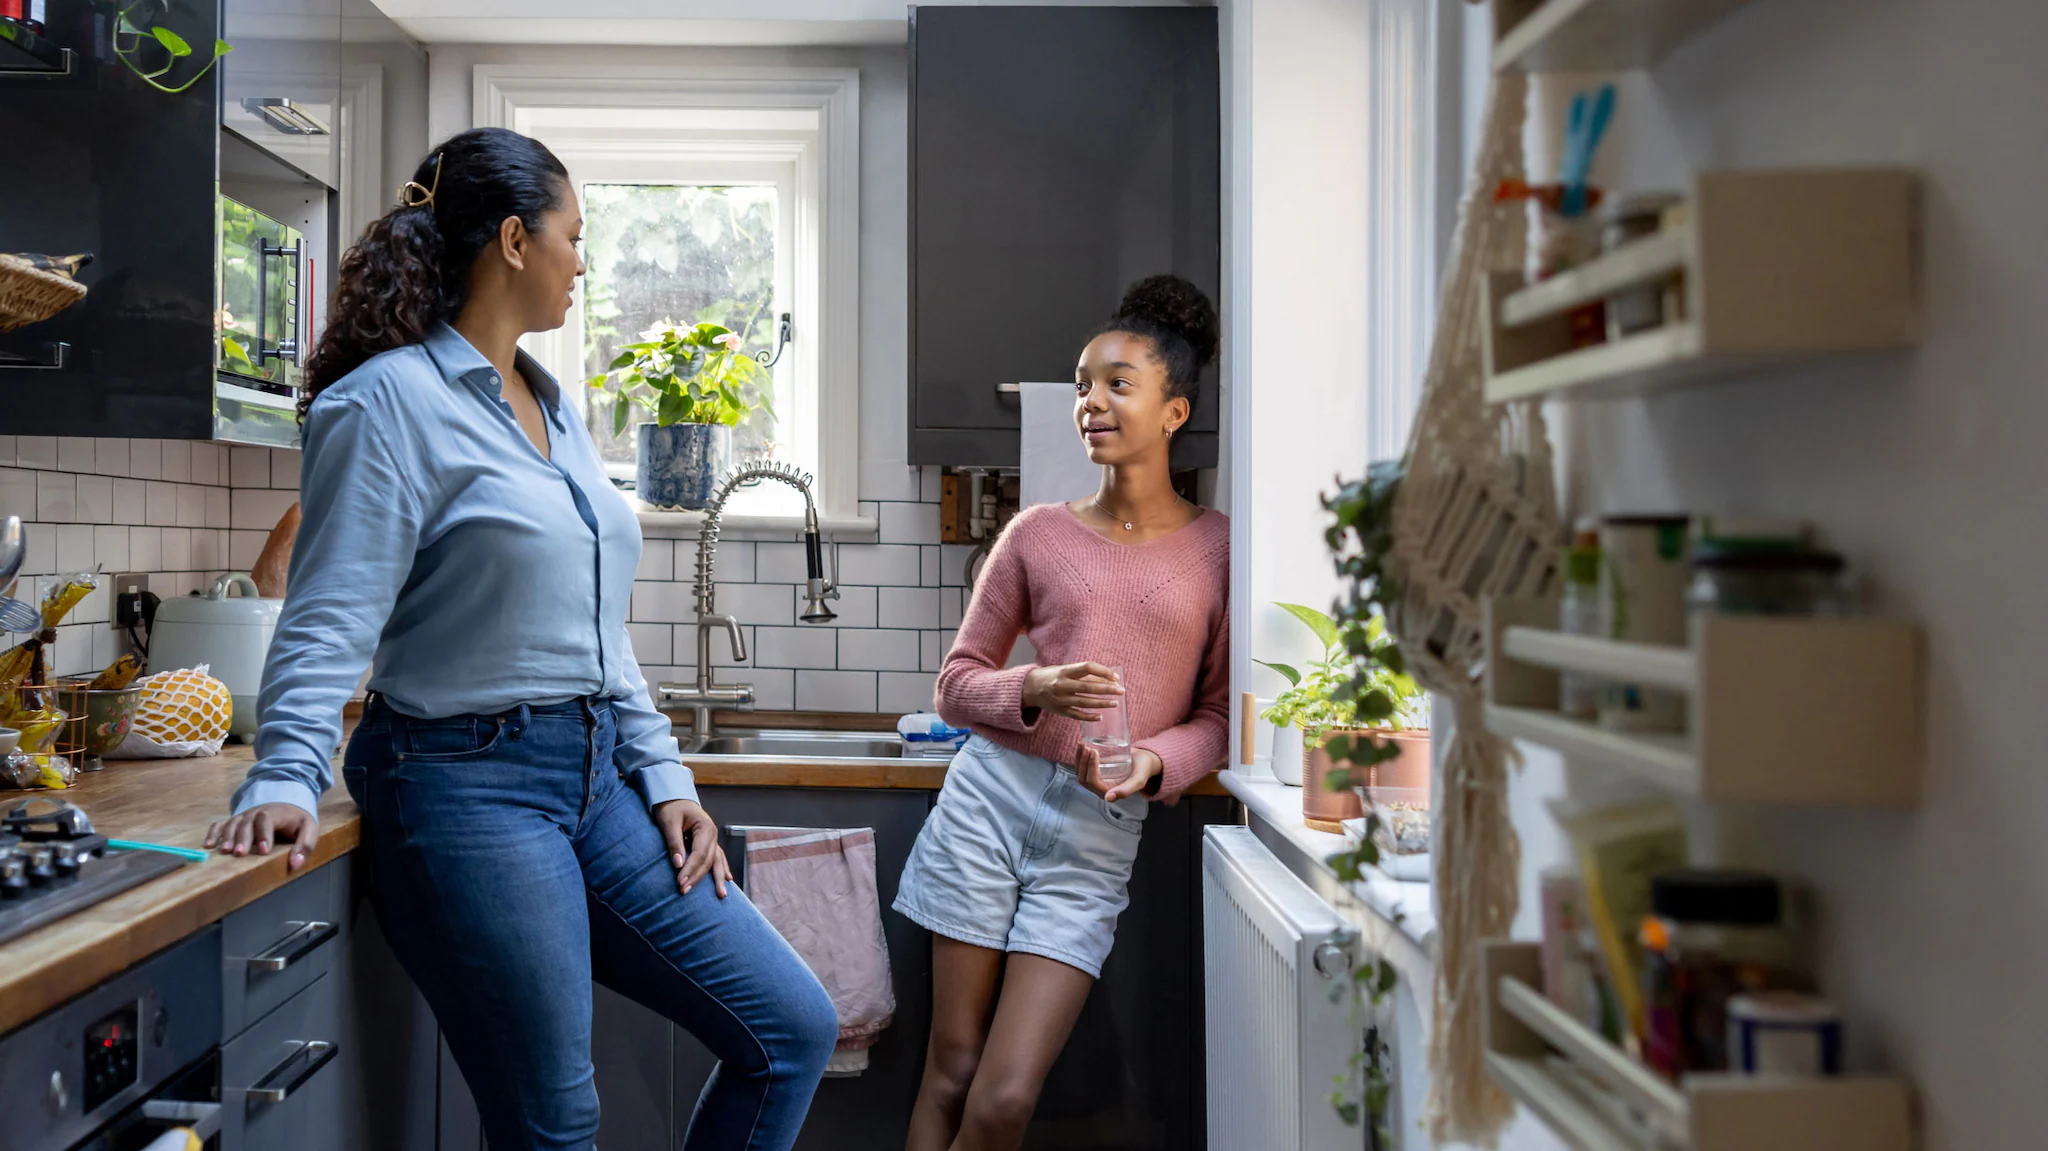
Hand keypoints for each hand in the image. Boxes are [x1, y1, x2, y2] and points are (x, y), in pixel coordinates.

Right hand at [203, 803, 321, 870]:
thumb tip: (295, 864)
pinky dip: (213, 833)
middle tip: (239, 853)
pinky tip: (207, 846)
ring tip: (224, 852)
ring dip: (226, 837)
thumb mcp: (309, 830)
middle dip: (242, 838)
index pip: (267, 820)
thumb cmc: (297, 821)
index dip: (264, 834)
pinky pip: (220, 824)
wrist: (287, 806)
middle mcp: (256, 812)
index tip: (264, 850)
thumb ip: (305, 845)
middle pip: (246, 822)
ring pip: (232, 823)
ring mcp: (243, 816)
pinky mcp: (235, 821)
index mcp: (275, 813)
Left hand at [654, 799, 730, 898]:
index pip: (699, 854)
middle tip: (684, 891)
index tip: (679, 882)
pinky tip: (727, 880)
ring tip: (721, 895)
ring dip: (717, 879)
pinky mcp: (709, 842)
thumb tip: (678, 864)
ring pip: (717, 861)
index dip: (690, 869)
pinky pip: (718, 858)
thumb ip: (674, 842)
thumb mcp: (668, 822)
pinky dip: (722, 869)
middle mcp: (712, 834)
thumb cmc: (670, 807)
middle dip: (697, 877)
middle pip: (708, 860)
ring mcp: (713, 838)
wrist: (674, 796)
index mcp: (705, 827)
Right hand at [1023, 662, 1123, 720]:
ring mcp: (1060, 699)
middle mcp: (1061, 685)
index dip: (1103, 671)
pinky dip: (1089, 717)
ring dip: (1102, 703)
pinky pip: (1076, 715)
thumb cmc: (1052, 676)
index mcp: (1064, 671)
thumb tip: (1107, 677)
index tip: (1115, 677)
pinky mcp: (1060, 710)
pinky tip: (1100, 716)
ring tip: (1115, 703)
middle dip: (1107, 689)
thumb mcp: (1065, 670)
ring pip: (1084, 702)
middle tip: (1121, 691)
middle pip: (1088, 687)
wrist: (1029, 688)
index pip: (1087, 667)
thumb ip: (1083, 674)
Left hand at [1076, 744, 1161, 802]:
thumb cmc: (1142, 770)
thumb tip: (1108, 798)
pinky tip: (1081, 745)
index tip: (1094, 751)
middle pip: (1083, 778)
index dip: (1090, 767)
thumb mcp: (1138, 780)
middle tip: (1087, 746)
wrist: (1144, 761)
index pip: (1092, 781)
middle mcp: (1100, 789)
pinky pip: (1082, 767)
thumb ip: (1126, 790)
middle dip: (1082, 762)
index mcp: (1108, 793)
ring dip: (1078, 758)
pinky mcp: (1095, 772)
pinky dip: (1079, 756)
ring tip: (1082, 743)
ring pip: (1080, 772)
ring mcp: (1096, 781)